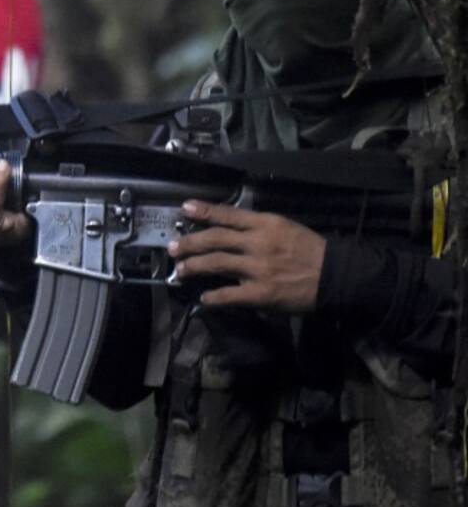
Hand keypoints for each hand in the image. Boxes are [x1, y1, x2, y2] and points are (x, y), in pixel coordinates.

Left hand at [168, 200, 325, 312]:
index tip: (184, 208)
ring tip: (180, 269)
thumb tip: (228, 226)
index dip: (203, 211)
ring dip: (193, 266)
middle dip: (189, 242)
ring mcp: (257, 269)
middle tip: (172, 247)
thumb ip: (257, 226)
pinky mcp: (260, 293)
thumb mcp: (285, 226)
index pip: (227, 215)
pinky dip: (213, 297)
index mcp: (265, 224)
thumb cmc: (310, 250)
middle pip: (214, 239)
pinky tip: (204, 298)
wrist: (335, 276)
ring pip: (216, 264)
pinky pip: (229, 295)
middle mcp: (258, 243)